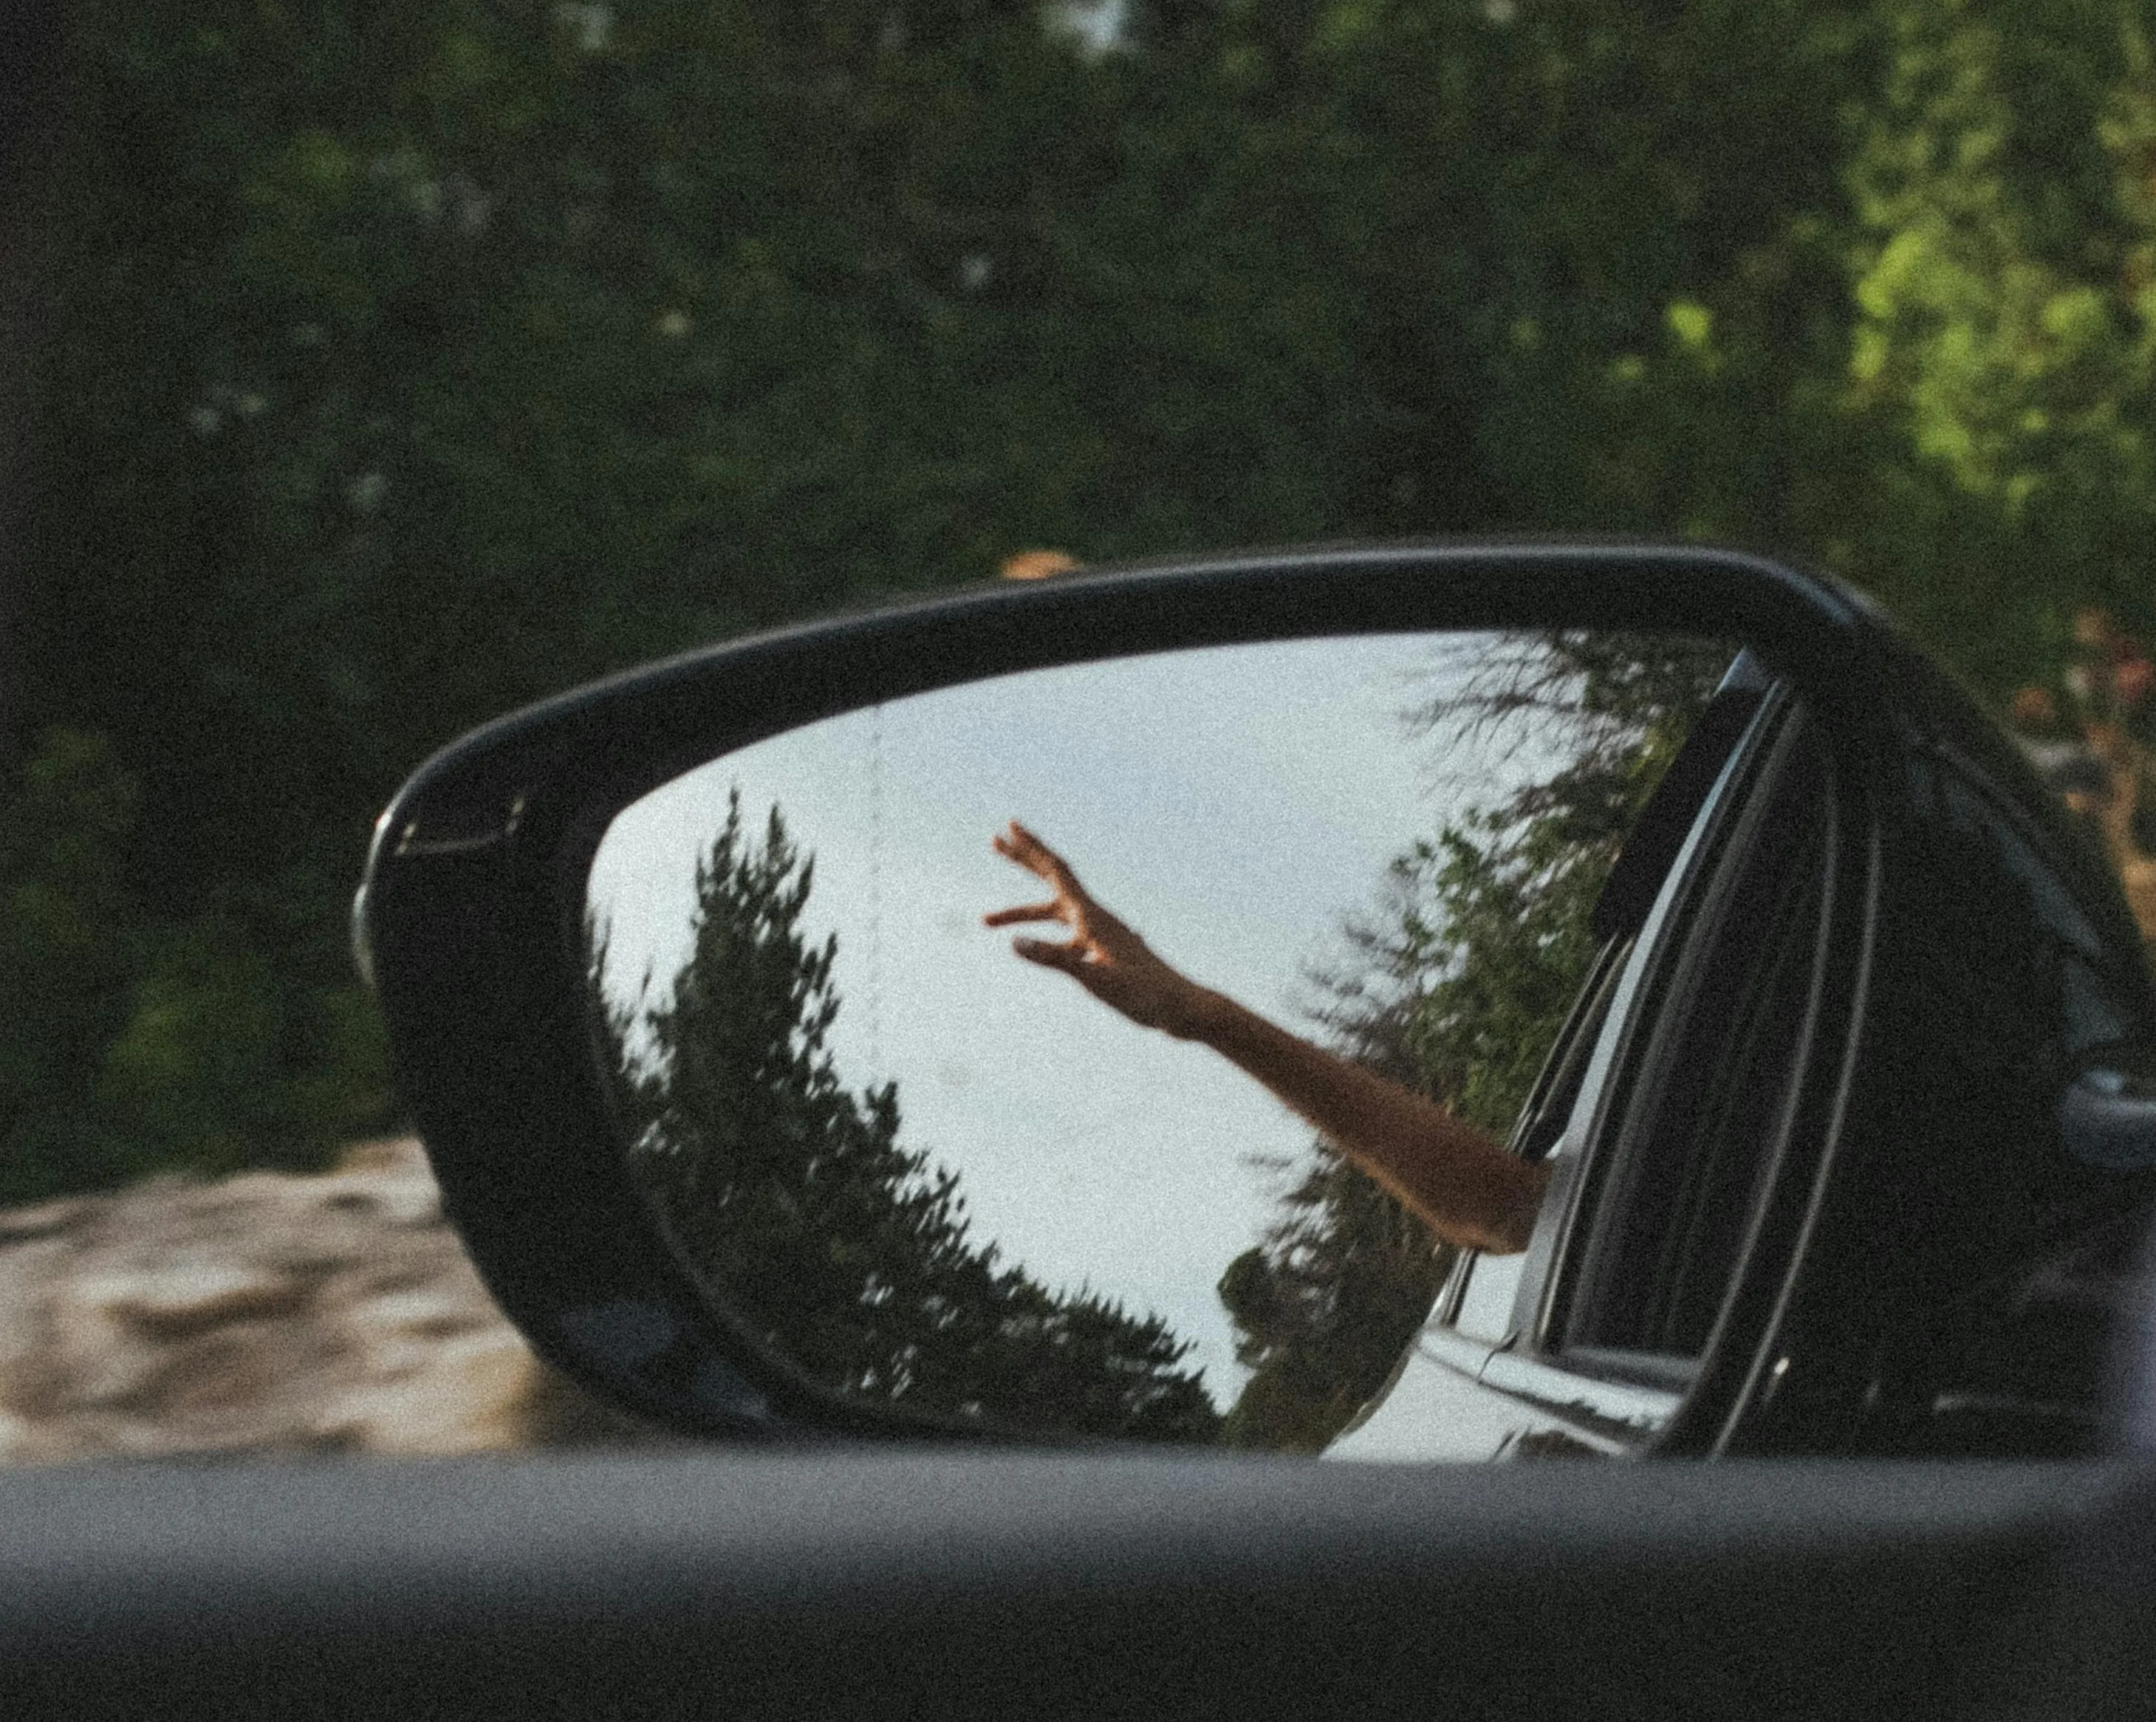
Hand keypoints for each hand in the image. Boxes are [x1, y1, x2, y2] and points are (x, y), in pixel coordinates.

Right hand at [985, 822, 1210, 1037]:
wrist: (1181, 1008)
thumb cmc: (1144, 995)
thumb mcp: (1095, 980)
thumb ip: (1054, 959)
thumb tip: (1014, 943)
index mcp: (1092, 917)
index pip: (1057, 872)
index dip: (1032, 848)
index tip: (1010, 826)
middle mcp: (1095, 918)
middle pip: (1053, 879)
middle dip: (1022, 861)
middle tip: (994, 842)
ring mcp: (1099, 934)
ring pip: (1052, 912)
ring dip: (1020, 912)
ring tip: (985, 921)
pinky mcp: (1103, 951)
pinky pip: (1064, 933)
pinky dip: (1042, 933)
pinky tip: (1032, 944)